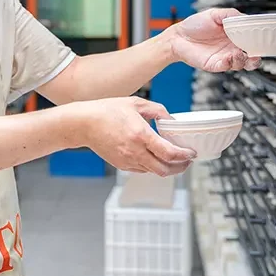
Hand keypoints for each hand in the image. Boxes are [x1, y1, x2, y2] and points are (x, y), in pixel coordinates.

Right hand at [76, 97, 195, 176]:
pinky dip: (153, 166)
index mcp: (141, 135)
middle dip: (181, 168)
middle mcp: (135, 151)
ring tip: (174, 160)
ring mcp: (128, 160)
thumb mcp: (135, 103)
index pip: (169, 153)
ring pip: (154, 172)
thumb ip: (157, 110)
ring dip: (168, 168)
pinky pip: (143, 170)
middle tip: (187, 161)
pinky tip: (155, 158)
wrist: (84, 124)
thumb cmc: (107, 111)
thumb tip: (171, 119)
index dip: (185, 156)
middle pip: (165, 170)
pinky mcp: (121, 165)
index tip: (191, 153)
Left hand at [165, 8, 260, 72]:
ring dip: (244, 60)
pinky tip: (229, 56)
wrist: (178, 36)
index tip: (263, 40)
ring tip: (240, 53)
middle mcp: (232, 48)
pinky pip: (226, 66)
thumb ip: (230, 14)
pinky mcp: (215, 65)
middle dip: (256, 57)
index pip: (252, 41)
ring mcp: (224, 57)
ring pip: (241, 64)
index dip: (259, 42)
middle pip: (251, 57)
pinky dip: (230, 63)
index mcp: (234, 36)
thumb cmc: (195, 25)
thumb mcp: (214, 14)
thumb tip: (245, 17)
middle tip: (256, 54)